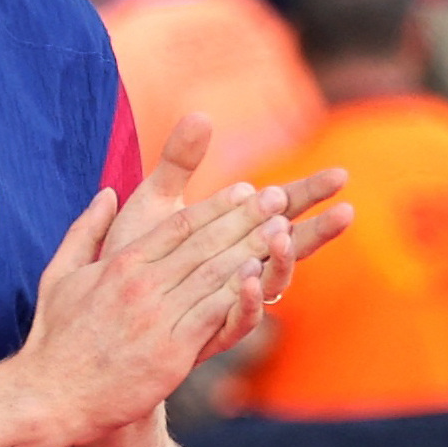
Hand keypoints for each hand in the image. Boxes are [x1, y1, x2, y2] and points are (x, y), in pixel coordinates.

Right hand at [16, 117, 349, 443]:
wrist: (51, 395)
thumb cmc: (54, 337)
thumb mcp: (60, 274)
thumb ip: (86, 231)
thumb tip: (106, 194)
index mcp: (120, 264)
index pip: (179, 225)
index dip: (216, 205)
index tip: (245, 190)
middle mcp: (142, 285)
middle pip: (204, 243)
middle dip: (245, 218)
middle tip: (278, 197)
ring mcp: (157, 319)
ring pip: (213, 275)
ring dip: (252, 250)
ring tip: (283, 231)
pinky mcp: (170, 354)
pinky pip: (211, 317)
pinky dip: (238, 295)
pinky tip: (260, 280)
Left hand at [106, 116, 349, 329]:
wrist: (100, 311)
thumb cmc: (128, 254)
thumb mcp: (155, 201)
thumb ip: (178, 161)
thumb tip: (201, 114)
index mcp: (230, 236)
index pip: (281, 209)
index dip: (309, 192)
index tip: (340, 175)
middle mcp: (237, 269)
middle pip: (289, 246)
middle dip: (319, 228)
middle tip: (347, 209)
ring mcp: (226, 301)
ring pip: (270, 283)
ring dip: (282, 260)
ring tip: (283, 233)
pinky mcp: (206, 332)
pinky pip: (237, 320)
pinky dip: (245, 299)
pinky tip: (246, 276)